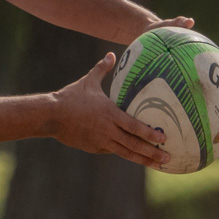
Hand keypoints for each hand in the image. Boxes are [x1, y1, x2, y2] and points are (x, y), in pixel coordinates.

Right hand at [51, 51, 167, 166]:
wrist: (51, 115)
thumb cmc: (70, 97)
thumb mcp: (88, 81)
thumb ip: (102, 68)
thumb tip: (111, 54)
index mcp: (109, 113)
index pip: (134, 126)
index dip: (149, 133)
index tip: (163, 138)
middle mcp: (107, 130)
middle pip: (134, 144)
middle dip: (152, 152)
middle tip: (167, 158)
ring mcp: (101, 141)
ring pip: (126, 153)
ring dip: (143, 159)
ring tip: (158, 165)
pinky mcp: (94, 148)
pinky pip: (113, 151)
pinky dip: (125, 153)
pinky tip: (136, 156)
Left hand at [139, 16, 218, 108]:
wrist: (146, 39)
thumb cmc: (156, 32)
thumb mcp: (164, 26)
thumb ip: (176, 23)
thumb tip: (188, 21)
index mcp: (201, 50)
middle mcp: (201, 63)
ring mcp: (193, 73)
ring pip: (211, 89)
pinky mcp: (182, 80)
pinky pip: (192, 94)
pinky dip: (198, 106)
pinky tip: (198, 120)